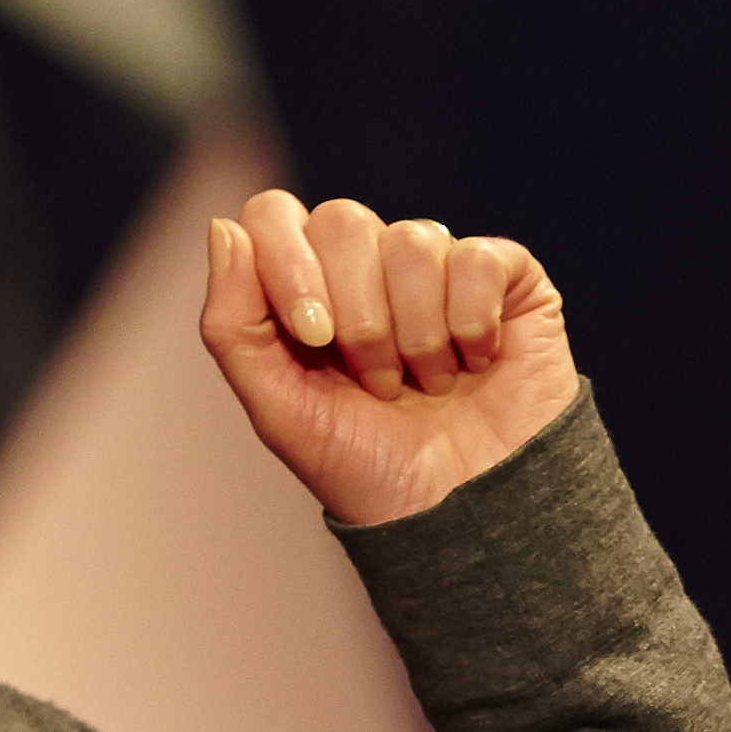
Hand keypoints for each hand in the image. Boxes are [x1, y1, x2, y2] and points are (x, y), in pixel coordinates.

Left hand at [199, 190, 581, 525]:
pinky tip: (476, 364)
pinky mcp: (506, 278)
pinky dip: (472, 324)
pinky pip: (479, 258)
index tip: (315, 338)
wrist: (463, 516)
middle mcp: (370, 265)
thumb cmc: (367, 468)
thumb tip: (224, 227)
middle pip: (342, 220)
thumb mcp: (278, 410)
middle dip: (358, 317)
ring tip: (428, 385)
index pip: (275, 216)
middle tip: (378, 383)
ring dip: (418, 333)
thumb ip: (232, 324)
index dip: (289, 266)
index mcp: (308, 287)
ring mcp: (439, 266)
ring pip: (412, 240)